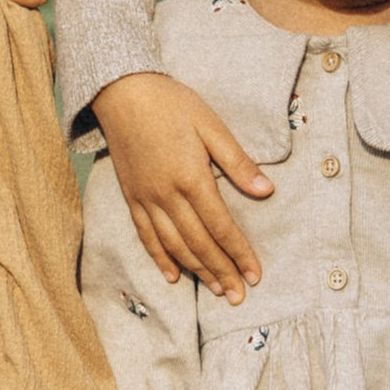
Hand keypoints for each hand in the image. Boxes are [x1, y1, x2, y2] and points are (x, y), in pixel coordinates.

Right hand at [95, 72, 273, 301]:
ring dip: (197, 271)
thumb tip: (267, 191)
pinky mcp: (131, 197)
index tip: (255, 275)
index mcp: (191, 177)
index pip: (221, 226)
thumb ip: (238, 162)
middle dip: (222, 272)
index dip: (239, 253)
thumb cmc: (172, 104)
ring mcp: (146, 199)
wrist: (123, 92)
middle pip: (198, 243)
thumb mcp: (212, 125)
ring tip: (217, 290)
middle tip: (239, 296)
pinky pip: (146, 236)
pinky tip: (174, 276)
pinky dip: (160, 259)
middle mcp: (167, 195)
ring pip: (173, 245)